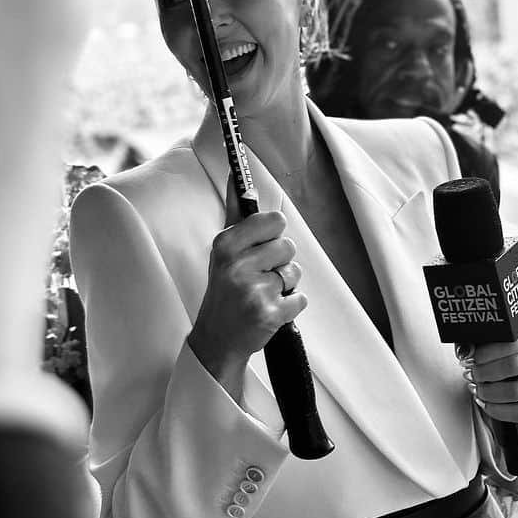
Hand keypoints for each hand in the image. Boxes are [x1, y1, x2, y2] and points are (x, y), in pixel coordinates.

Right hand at [188, 175, 306, 398]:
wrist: (216, 340)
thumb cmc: (223, 290)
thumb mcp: (222, 251)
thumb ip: (236, 214)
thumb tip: (238, 178)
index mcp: (226, 244)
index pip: (272, 221)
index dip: (273, 233)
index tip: (261, 244)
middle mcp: (237, 265)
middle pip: (288, 246)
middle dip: (280, 261)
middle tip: (260, 275)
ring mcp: (254, 291)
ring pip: (294, 272)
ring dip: (285, 284)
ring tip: (263, 293)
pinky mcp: (270, 314)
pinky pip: (300, 298)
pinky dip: (290, 306)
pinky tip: (269, 310)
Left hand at [463, 323, 517, 422]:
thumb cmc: (506, 354)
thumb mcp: (491, 341)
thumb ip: (477, 342)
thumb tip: (466, 351)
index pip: (511, 342)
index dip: (487, 353)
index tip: (471, 359)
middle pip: (514, 365)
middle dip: (486, 373)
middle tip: (472, 375)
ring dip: (491, 393)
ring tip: (478, 390)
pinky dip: (500, 411)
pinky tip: (488, 404)